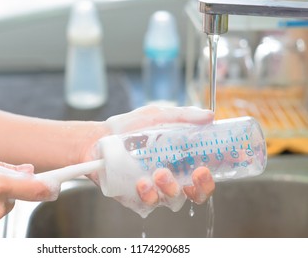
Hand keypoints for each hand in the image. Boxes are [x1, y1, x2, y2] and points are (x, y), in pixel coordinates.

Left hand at [88, 105, 214, 215]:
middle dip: (201, 189)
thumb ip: (183, 116)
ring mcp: (153, 189)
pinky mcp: (135, 197)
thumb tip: (210, 116)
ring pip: (172, 200)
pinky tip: (142, 181)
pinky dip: (148, 194)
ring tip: (159, 171)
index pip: (202, 175)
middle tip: (198, 173)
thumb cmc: (128, 127)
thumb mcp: (157, 115)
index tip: (220, 165)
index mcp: (178, 162)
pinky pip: (148, 203)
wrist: (99, 138)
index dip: (214, 175)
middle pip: (194, 194)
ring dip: (171, 188)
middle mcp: (169, 178)